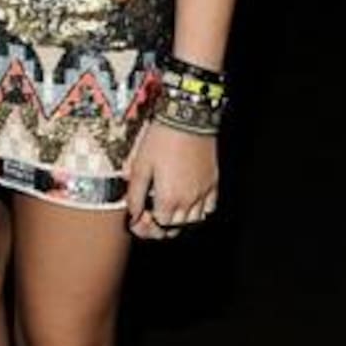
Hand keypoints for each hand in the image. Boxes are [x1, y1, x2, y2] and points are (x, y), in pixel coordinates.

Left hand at [126, 121, 217, 240]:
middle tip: (151, 213)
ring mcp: (203, 193)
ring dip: (180, 220)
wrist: (186, 118)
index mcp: (169, 199)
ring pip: (194, 221)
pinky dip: (199, 210)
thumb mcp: (139, 165)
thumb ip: (135, 194)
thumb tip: (132, 214)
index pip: (159, 226)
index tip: (140, 215)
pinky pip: (209, 207)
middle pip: (176, 227)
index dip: (147, 223)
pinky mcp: (213, 182)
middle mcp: (188, 200)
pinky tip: (188, 201)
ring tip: (169, 208)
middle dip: (162, 224)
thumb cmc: (161, 140)